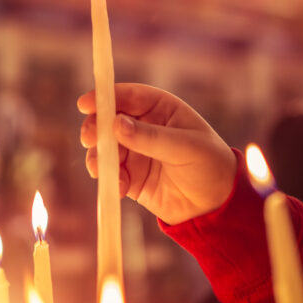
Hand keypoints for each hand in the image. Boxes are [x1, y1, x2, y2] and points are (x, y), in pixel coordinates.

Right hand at [78, 83, 236, 224]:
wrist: (216, 206)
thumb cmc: (209, 166)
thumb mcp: (186, 147)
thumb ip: (151, 137)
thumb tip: (116, 124)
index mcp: (160, 109)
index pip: (128, 96)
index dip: (105, 97)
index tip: (85, 104)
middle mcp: (143, 126)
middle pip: (108, 120)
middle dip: (95, 128)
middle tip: (89, 140)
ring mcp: (134, 151)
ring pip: (104, 147)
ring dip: (98, 157)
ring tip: (102, 170)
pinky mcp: (130, 176)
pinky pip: (110, 173)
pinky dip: (109, 179)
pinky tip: (119, 188)